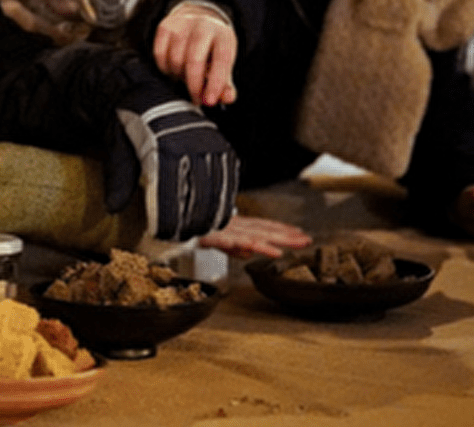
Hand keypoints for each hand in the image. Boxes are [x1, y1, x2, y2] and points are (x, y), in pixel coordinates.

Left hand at [105, 59, 238, 239]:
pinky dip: (225, 191)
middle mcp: (188, 144)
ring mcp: (205, 140)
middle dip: (189, 221)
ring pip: (216, 186)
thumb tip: (113, 208)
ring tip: (200, 228)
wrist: (139, 89)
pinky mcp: (215, 138)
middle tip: (180, 236)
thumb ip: (118, 180)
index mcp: (162, 148)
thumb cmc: (126, 119)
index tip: (161, 234)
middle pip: (196, 195)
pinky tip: (220, 207)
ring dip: (210, 211)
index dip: (166, 220)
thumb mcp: (116, 149)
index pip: (169, 196)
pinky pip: (227, 169)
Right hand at [153, 1, 237, 106]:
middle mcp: (204, 25)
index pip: (222, 60)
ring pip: (175, 59)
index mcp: (224, 35)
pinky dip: (165, 68)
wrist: (197, 20)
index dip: (215, 83)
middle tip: (196, 99)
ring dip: (179, 76)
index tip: (209, 101)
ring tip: (186, 79)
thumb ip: (225, 85)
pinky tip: (173, 70)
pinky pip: (160, 54)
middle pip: (195, 60)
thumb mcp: (224, 64)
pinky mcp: (165, 26)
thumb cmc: (212, 49)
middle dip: (194, 85)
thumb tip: (227, 98)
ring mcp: (183, 24)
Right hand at [196, 216, 311, 258]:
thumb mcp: (213, 239)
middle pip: (263, 229)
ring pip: (253, 235)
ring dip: (274, 240)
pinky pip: (234, 241)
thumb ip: (231, 246)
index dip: (280, 228)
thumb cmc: (188, 227)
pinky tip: (265, 250)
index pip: (260, 226)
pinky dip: (251, 245)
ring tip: (293, 246)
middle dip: (285, 235)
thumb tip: (247, 253)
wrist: (167, 220)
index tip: (298, 232)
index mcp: (232, 224)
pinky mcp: (212, 235)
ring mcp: (222, 229)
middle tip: (306, 240)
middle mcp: (231, 224)